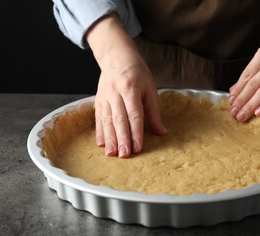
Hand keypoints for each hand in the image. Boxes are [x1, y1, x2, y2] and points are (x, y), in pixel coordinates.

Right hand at [87, 14, 166, 157]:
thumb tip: (161, 132)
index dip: (136, 132)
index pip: (134, 114)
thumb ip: (154, 112)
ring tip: (111, 154)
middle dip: (122, 139)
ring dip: (109, 139)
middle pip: (119, 119)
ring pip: (107, 120)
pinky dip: (100, 132)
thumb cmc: (137, 72)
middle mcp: (115, 93)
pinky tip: (101, 144)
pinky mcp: (98, 100)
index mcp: (131, 88)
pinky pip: (98, 118)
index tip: (138, 147)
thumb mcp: (150, 88)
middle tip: (124, 155)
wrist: (116, 56)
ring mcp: (104, 96)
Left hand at [228, 7, 259, 121]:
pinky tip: (259, 112)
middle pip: (254, 84)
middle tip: (233, 112)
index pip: (247, 74)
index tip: (230, 100)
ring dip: (252, 105)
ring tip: (243, 115)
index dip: (238, 89)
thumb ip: (254, 68)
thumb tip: (235, 87)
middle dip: (242, 100)